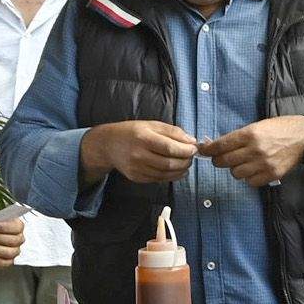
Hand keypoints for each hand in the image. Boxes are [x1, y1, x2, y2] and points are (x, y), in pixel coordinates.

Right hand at [82, 120, 197, 184]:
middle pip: (169, 164)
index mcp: (143, 138)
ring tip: (186, 163)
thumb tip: (191, 141)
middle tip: (191, 157)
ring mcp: (137, 168)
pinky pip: (158, 179)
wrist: (109, 145)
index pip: (170, 148)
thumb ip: (172, 131)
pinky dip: (171, 176)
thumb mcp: (151, 124)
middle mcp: (138, 155)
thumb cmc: (132, 132)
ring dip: (181, 170)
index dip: (185, 150)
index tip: (194, 148)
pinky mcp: (136, 178)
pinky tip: (177, 170)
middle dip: (185, 161)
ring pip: (165, 174)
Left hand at [201, 117, 303, 186]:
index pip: (221, 145)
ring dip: (235, 169)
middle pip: (224, 161)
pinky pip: (250, 182)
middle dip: (218, 160)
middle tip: (219, 158)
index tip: (204, 150)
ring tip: (241, 163)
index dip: (209, 149)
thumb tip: (217, 145)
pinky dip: (248, 177)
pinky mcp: (271, 174)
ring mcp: (264, 164)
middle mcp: (255, 149)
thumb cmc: (280, 128)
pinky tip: (253, 170)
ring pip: (236, 173)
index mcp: (250, 133)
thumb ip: (239, 136)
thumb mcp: (258, 125)